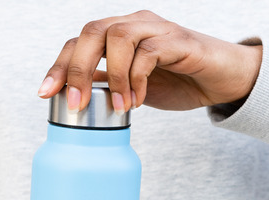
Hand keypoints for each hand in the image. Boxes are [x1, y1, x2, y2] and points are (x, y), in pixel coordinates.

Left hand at [37, 10, 262, 111]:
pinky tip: (139, 101)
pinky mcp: (178, 40)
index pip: (78, 42)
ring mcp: (156, 28)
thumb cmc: (179, 80)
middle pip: (92, 31)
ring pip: (118, 36)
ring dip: (112, 76)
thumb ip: (106, 85)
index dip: (58, 66)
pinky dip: (137, 79)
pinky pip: (149, 51)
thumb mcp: (132, 88)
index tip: (45, 93)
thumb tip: (74, 95)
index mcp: (117, 34)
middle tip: (75, 104)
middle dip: (75, 69)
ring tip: (119, 106)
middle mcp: (134, 24)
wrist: (223, 81)